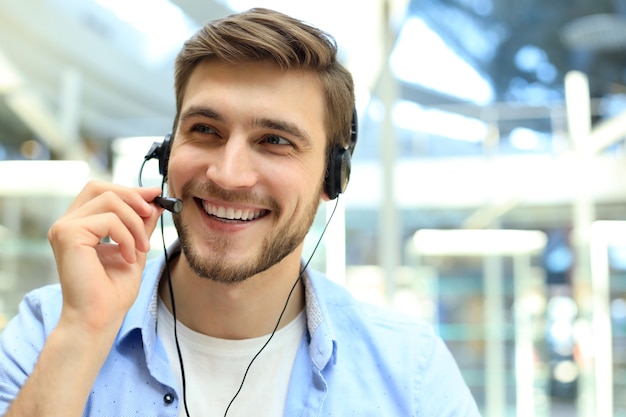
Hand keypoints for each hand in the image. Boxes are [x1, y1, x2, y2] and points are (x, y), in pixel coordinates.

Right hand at [48, 180, 163, 334]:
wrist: (100, 317)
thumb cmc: (112, 291)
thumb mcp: (134, 248)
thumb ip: (140, 224)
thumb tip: (153, 201)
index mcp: (79, 226)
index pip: (100, 192)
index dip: (129, 190)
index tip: (155, 195)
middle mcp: (67, 224)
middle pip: (100, 188)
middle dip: (132, 196)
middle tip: (152, 212)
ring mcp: (64, 228)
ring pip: (109, 201)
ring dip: (134, 223)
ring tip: (141, 248)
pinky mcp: (68, 235)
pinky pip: (108, 220)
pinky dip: (127, 237)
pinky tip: (129, 257)